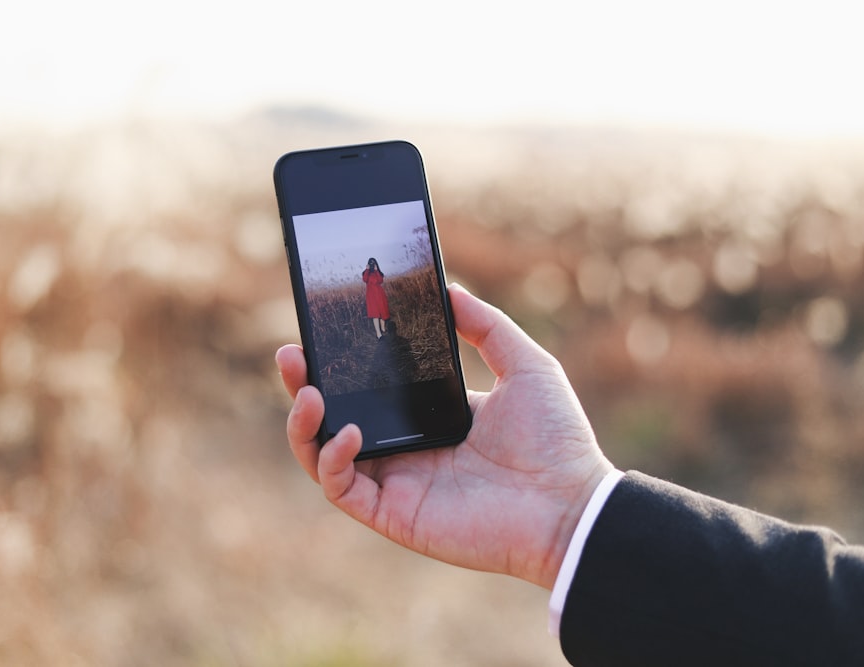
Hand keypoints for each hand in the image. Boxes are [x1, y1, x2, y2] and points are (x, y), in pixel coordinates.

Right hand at [275, 283, 613, 588]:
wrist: (571, 504)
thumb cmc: (556, 439)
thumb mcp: (524, 364)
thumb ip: (487, 325)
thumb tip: (449, 288)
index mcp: (428, 415)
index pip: (368, 387)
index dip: (338, 362)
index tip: (320, 328)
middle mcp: (405, 448)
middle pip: (333, 418)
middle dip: (302, 387)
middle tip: (292, 353)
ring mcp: (396, 482)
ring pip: (323, 454)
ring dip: (304, 424)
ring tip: (308, 392)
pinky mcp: (394, 514)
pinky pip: (342, 488)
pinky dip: (332, 460)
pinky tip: (350, 433)